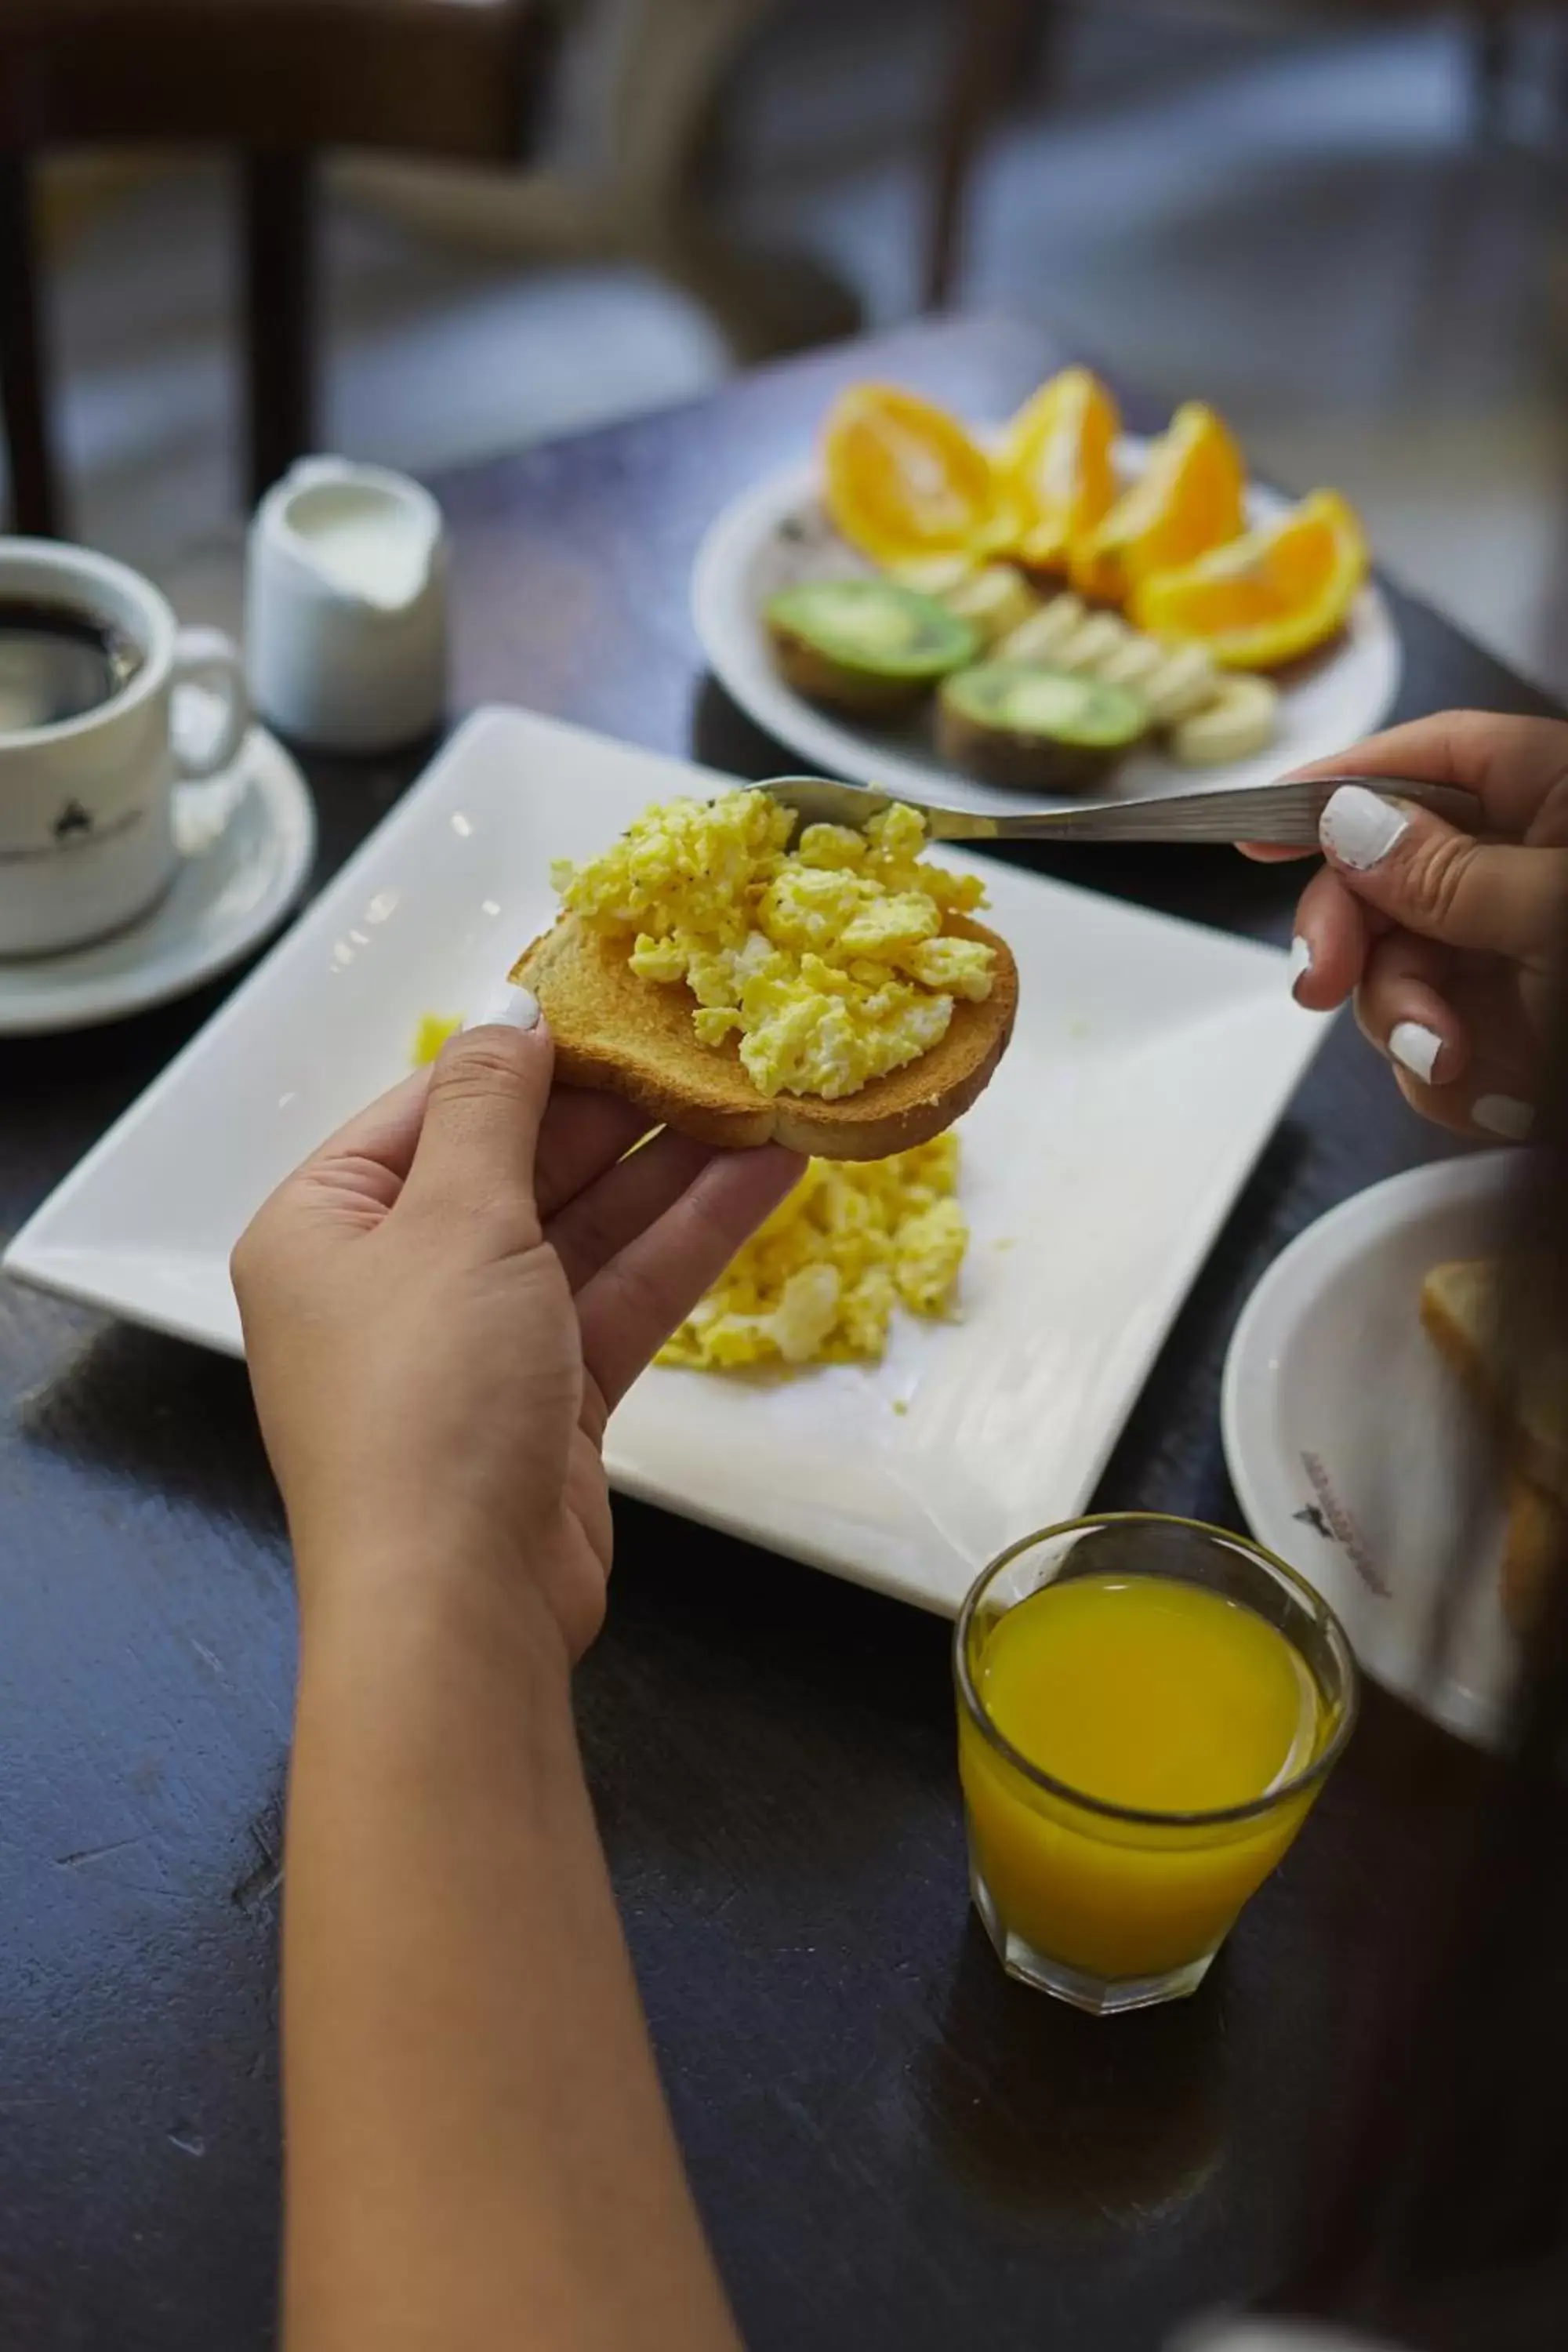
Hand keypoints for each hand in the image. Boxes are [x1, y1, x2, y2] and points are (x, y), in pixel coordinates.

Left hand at [233, 990, 800, 1659]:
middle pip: (516, 1163)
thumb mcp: (452, 1222)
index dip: (528, 1049)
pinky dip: (685, 1241)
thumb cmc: (425, 1400)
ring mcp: (475, 1342)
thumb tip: (510, 1011)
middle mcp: (390, 1278)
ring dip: (673, 1167)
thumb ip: (490, 1108)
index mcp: (324, 1226)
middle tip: (717, 1037)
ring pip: (583, 1228)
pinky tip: (764, 1177)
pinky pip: (618, 1294)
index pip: (432, 1105)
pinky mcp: (549, 1398)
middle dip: (620, 1108)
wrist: (457, 1606)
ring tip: (767, 1092)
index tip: (620, 995)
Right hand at [1245, 711, 1567, 1139]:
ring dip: (1412, 1031)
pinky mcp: (1523, 1035)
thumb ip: (1449, 872)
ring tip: (1466, 1069)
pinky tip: (1506, 1101)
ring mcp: (1523, 956)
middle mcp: (1534, 869)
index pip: (1426, 760)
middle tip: (1326, 987)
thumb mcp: (1561, 915)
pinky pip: (1441, 1050)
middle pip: (1386, 878)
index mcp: (1559, 798)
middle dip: (1359, 942)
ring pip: (1403, 978)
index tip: (1251, 833)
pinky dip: (1455, 1083)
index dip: (1333, 788)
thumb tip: (1348, 823)